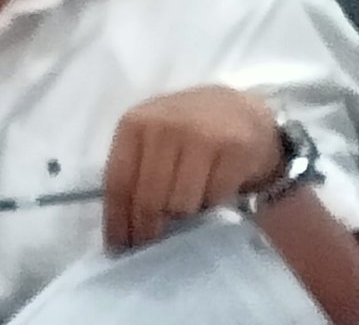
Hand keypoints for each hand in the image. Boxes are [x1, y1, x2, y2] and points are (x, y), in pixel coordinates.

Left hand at [103, 86, 283, 250]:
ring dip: (181, 219)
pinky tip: (211, 200)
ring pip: (180, 203)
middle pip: (147, 198)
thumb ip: (135, 172)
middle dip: (147, 230)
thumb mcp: (151, 140)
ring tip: (184, 216)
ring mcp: (200, 136)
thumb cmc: (187, 131)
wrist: (240, 110)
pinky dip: (210, 206)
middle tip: (149, 248)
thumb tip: (122, 226)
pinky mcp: (234, 148)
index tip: (118, 247)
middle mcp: (164, 126)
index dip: (117, 220)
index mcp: (134, 124)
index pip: (117, 182)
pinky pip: (214, 198)